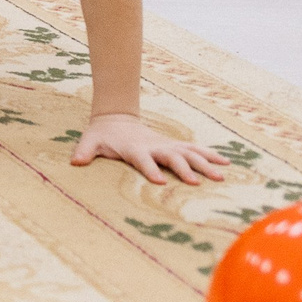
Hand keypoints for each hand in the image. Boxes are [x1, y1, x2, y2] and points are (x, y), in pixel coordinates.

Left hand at [69, 113, 225, 184]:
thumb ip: (85, 151)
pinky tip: (226, 163)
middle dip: (184, 169)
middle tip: (196, 182)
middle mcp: (154, 147)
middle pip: (171, 157)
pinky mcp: (173, 146)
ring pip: (188, 153)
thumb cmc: (103, 135)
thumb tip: (74, 162)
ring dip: (204, 163)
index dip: (150, 169)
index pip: (142, 159)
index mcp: (134, 149)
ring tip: (221, 175)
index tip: (159, 181)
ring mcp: (166, 145)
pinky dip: (210, 155)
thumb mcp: (91, 141)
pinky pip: (195, 150)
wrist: (116, 119)